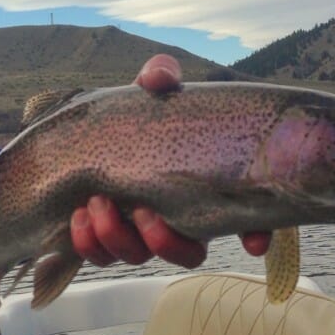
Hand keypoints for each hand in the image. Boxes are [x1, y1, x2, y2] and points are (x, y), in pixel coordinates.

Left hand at [69, 54, 270, 268]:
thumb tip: (159, 77)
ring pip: (139, 257)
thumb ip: (160, 77)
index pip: (244, 221)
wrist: (94, 128)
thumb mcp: (154, 92)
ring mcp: (138, 232)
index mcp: (200, 188)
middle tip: (142, 211)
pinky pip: (98, 255)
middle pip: (184, 253)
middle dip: (164, 241)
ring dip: (119, 240)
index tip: (252, 241)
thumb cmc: (139, 113)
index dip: (254, 235)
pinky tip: (79, 219)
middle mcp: (176, 218)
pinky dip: (89, 244)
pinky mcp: (102, 237)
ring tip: (97, 206)